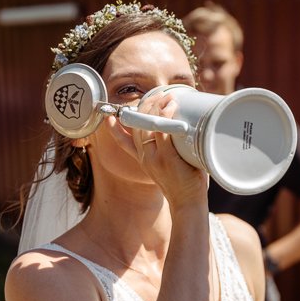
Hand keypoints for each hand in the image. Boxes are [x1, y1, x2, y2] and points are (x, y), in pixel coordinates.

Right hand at [112, 91, 207, 207]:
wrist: (188, 205)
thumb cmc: (186, 185)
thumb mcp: (173, 167)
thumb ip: (173, 152)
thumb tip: (187, 132)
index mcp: (143, 160)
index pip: (123, 141)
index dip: (114, 128)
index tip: (111, 116)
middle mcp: (145, 158)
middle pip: (136, 125)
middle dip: (145, 105)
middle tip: (160, 95)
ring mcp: (154, 158)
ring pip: (147, 125)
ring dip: (157, 107)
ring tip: (168, 97)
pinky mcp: (166, 159)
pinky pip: (162, 132)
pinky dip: (165, 117)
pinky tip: (171, 108)